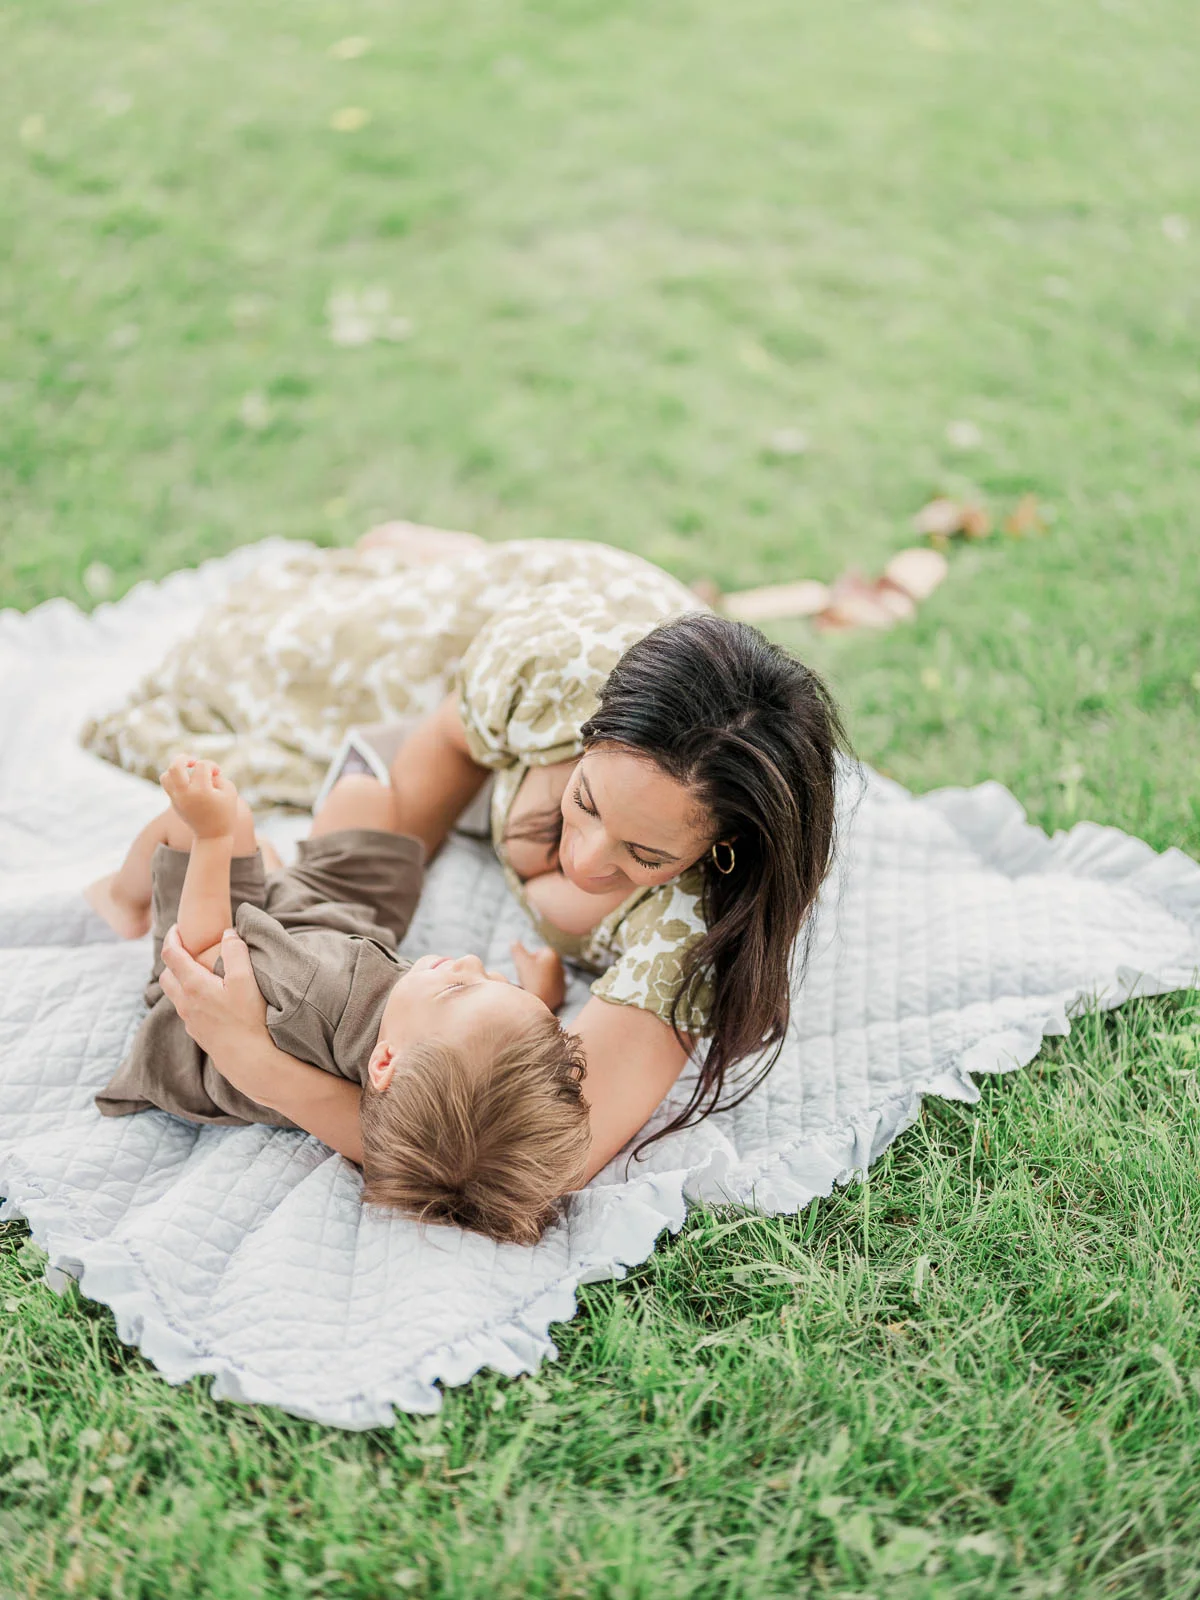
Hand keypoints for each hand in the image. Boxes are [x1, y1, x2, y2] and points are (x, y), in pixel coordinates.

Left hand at [159, 925, 267, 1065]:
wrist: (249, 1060)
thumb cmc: (248, 1019)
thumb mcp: (246, 980)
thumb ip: (235, 952)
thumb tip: (227, 934)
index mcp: (193, 985)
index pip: (171, 955)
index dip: (172, 937)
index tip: (178, 927)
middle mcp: (185, 1003)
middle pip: (166, 974)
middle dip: (172, 958)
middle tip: (187, 947)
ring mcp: (189, 1020)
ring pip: (174, 993)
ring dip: (179, 978)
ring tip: (197, 970)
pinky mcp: (197, 1032)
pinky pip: (185, 1008)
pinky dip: (189, 995)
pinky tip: (207, 996)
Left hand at [160, 756, 239, 839]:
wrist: (213, 836)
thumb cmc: (225, 812)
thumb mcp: (229, 791)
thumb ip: (218, 776)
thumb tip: (204, 771)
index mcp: (202, 791)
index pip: (201, 765)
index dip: (212, 765)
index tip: (218, 774)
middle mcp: (186, 794)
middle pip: (175, 767)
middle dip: (184, 758)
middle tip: (193, 762)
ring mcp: (177, 799)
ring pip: (166, 775)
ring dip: (176, 770)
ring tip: (187, 773)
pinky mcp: (174, 803)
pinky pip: (168, 785)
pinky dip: (176, 780)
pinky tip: (189, 784)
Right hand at [511, 942, 565, 1011]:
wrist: (540, 1002)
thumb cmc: (531, 979)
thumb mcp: (521, 961)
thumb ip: (516, 948)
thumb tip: (513, 941)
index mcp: (553, 955)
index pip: (540, 951)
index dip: (530, 959)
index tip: (526, 967)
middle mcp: (561, 966)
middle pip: (543, 964)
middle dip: (535, 968)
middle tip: (527, 976)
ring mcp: (562, 980)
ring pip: (547, 975)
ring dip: (539, 978)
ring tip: (532, 985)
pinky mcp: (561, 992)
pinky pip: (550, 987)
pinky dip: (544, 988)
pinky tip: (538, 992)